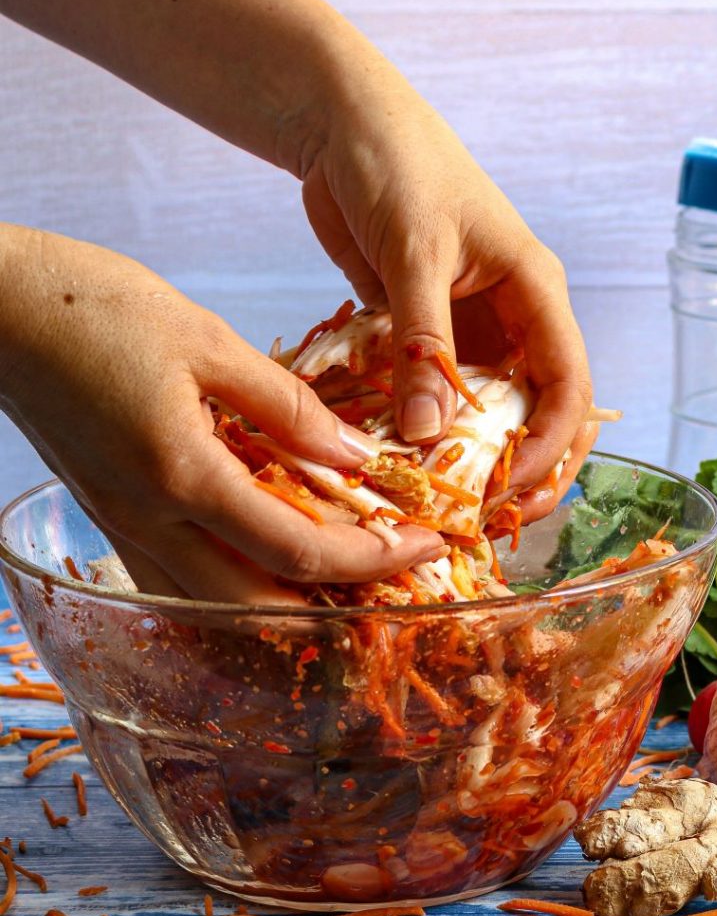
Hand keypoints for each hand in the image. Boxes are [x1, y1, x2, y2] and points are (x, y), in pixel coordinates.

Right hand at [0, 226, 444, 602]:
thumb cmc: (91, 307)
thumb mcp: (206, 340)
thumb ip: (287, 406)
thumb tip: (354, 456)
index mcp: (183, 475)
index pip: (301, 552)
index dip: (375, 558)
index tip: (426, 545)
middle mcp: (150, 521)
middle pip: (260, 608)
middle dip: (338, 600)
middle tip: (395, 569)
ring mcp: (123, 529)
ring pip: (218, 606)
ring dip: (289, 602)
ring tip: (347, 570)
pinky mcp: (111, 519)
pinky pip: (183, 580)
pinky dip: (240, 583)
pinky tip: (273, 553)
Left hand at [300, 55, 593, 497]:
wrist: (344, 124)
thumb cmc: (396, 166)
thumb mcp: (415, 253)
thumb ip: (423, 343)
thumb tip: (426, 433)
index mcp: (536, 292)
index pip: (569, 384)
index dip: (550, 445)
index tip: (509, 487)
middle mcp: (516, 318)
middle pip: (545, 410)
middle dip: (530, 467)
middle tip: (494, 516)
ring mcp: (473, 330)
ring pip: (495, 411)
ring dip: (480, 457)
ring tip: (454, 503)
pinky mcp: (431, 334)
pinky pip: (443, 394)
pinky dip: (431, 430)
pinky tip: (410, 462)